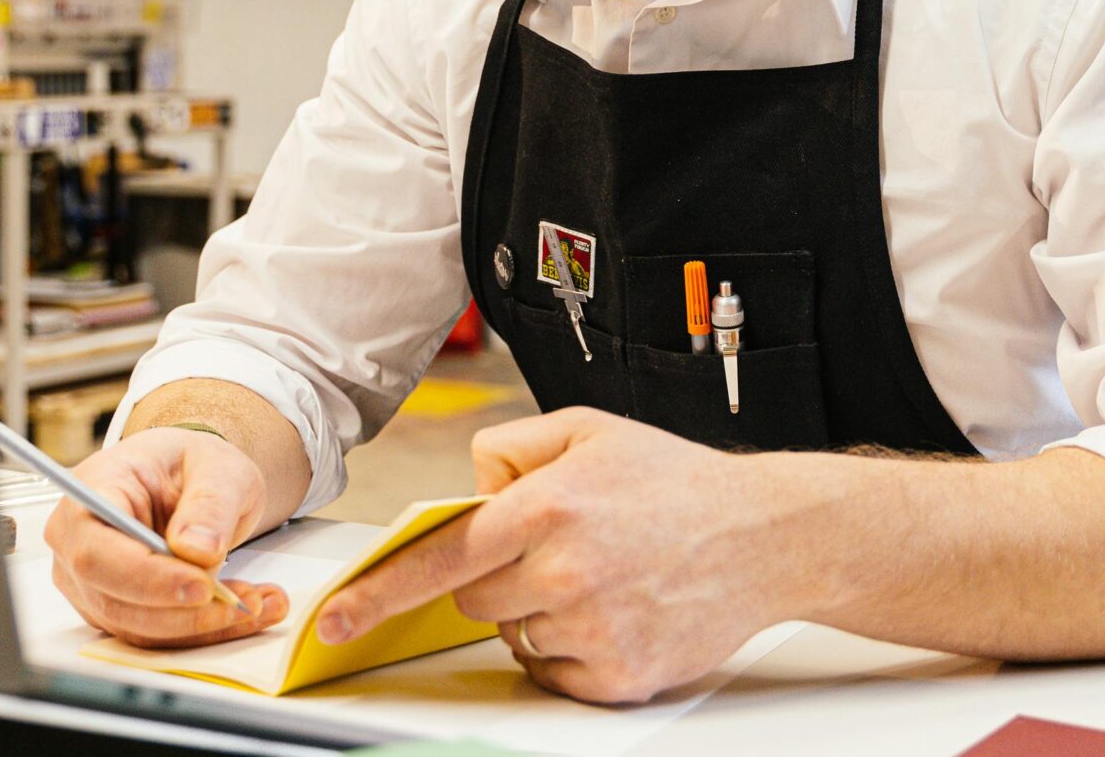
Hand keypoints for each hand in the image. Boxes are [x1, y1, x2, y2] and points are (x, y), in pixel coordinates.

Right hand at [43, 426, 290, 647]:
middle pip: (116, 599)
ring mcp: (92, 583)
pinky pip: (159, 635)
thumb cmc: (191, 464)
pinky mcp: (117, 610)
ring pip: (140, 627)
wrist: (192, 479)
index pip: (96, 551)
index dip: (145, 578)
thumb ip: (209, 504)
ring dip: (203, 625)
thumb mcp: (218, 467)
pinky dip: (206, 629)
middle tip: (243, 603)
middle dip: (184, 612)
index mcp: (92, 493)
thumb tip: (196, 549)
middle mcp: (78, 543)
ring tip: (258, 604)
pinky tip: (248, 611)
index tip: (201, 586)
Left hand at [314, 409, 783, 704]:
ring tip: (598, 575)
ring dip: (535, 613)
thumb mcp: (589, 431)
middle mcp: (567, 571)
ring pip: (512, 636)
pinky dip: (570, 647)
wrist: (765, 536)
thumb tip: (466, 485)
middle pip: (473, 599)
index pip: (442, 554)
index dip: (382, 588)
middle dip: (497, 577)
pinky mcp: (619, 674)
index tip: (339, 615)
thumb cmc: (676, 482)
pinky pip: (554, 671)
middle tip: (556, 548)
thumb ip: (512, 445)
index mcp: (551, 505)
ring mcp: (593, 628)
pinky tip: (615, 608)